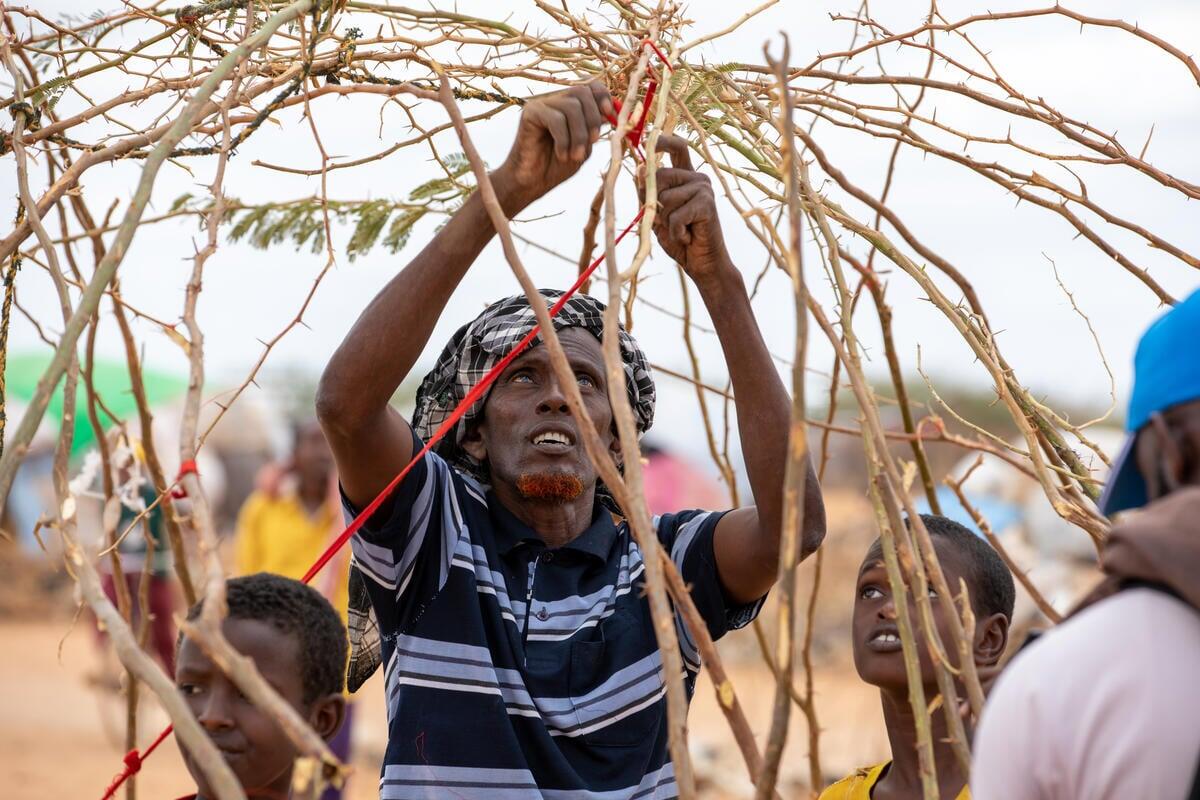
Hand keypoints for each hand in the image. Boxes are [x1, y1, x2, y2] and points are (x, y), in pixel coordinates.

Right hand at [493, 81, 613, 211]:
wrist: (532, 182)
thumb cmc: (557, 166)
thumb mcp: (584, 147)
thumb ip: (596, 128)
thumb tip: (613, 113)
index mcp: (570, 105)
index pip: (590, 86)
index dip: (603, 97)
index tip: (610, 116)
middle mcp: (556, 100)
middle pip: (582, 92)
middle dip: (593, 118)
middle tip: (593, 142)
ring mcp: (542, 104)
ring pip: (571, 106)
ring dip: (579, 134)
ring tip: (575, 155)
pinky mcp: (530, 113)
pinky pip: (555, 119)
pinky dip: (563, 139)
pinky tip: (561, 154)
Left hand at [644, 135, 729, 279]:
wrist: (702, 263)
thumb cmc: (679, 238)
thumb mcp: (656, 214)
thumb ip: (648, 192)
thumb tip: (639, 168)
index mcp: (686, 176)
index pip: (677, 147)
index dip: (662, 140)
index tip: (646, 138)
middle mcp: (697, 177)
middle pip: (660, 175)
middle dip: (654, 201)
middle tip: (666, 221)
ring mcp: (704, 189)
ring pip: (665, 198)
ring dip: (666, 221)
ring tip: (680, 230)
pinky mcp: (707, 204)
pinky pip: (676, 216)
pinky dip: (675, 232)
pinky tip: (687, 237)